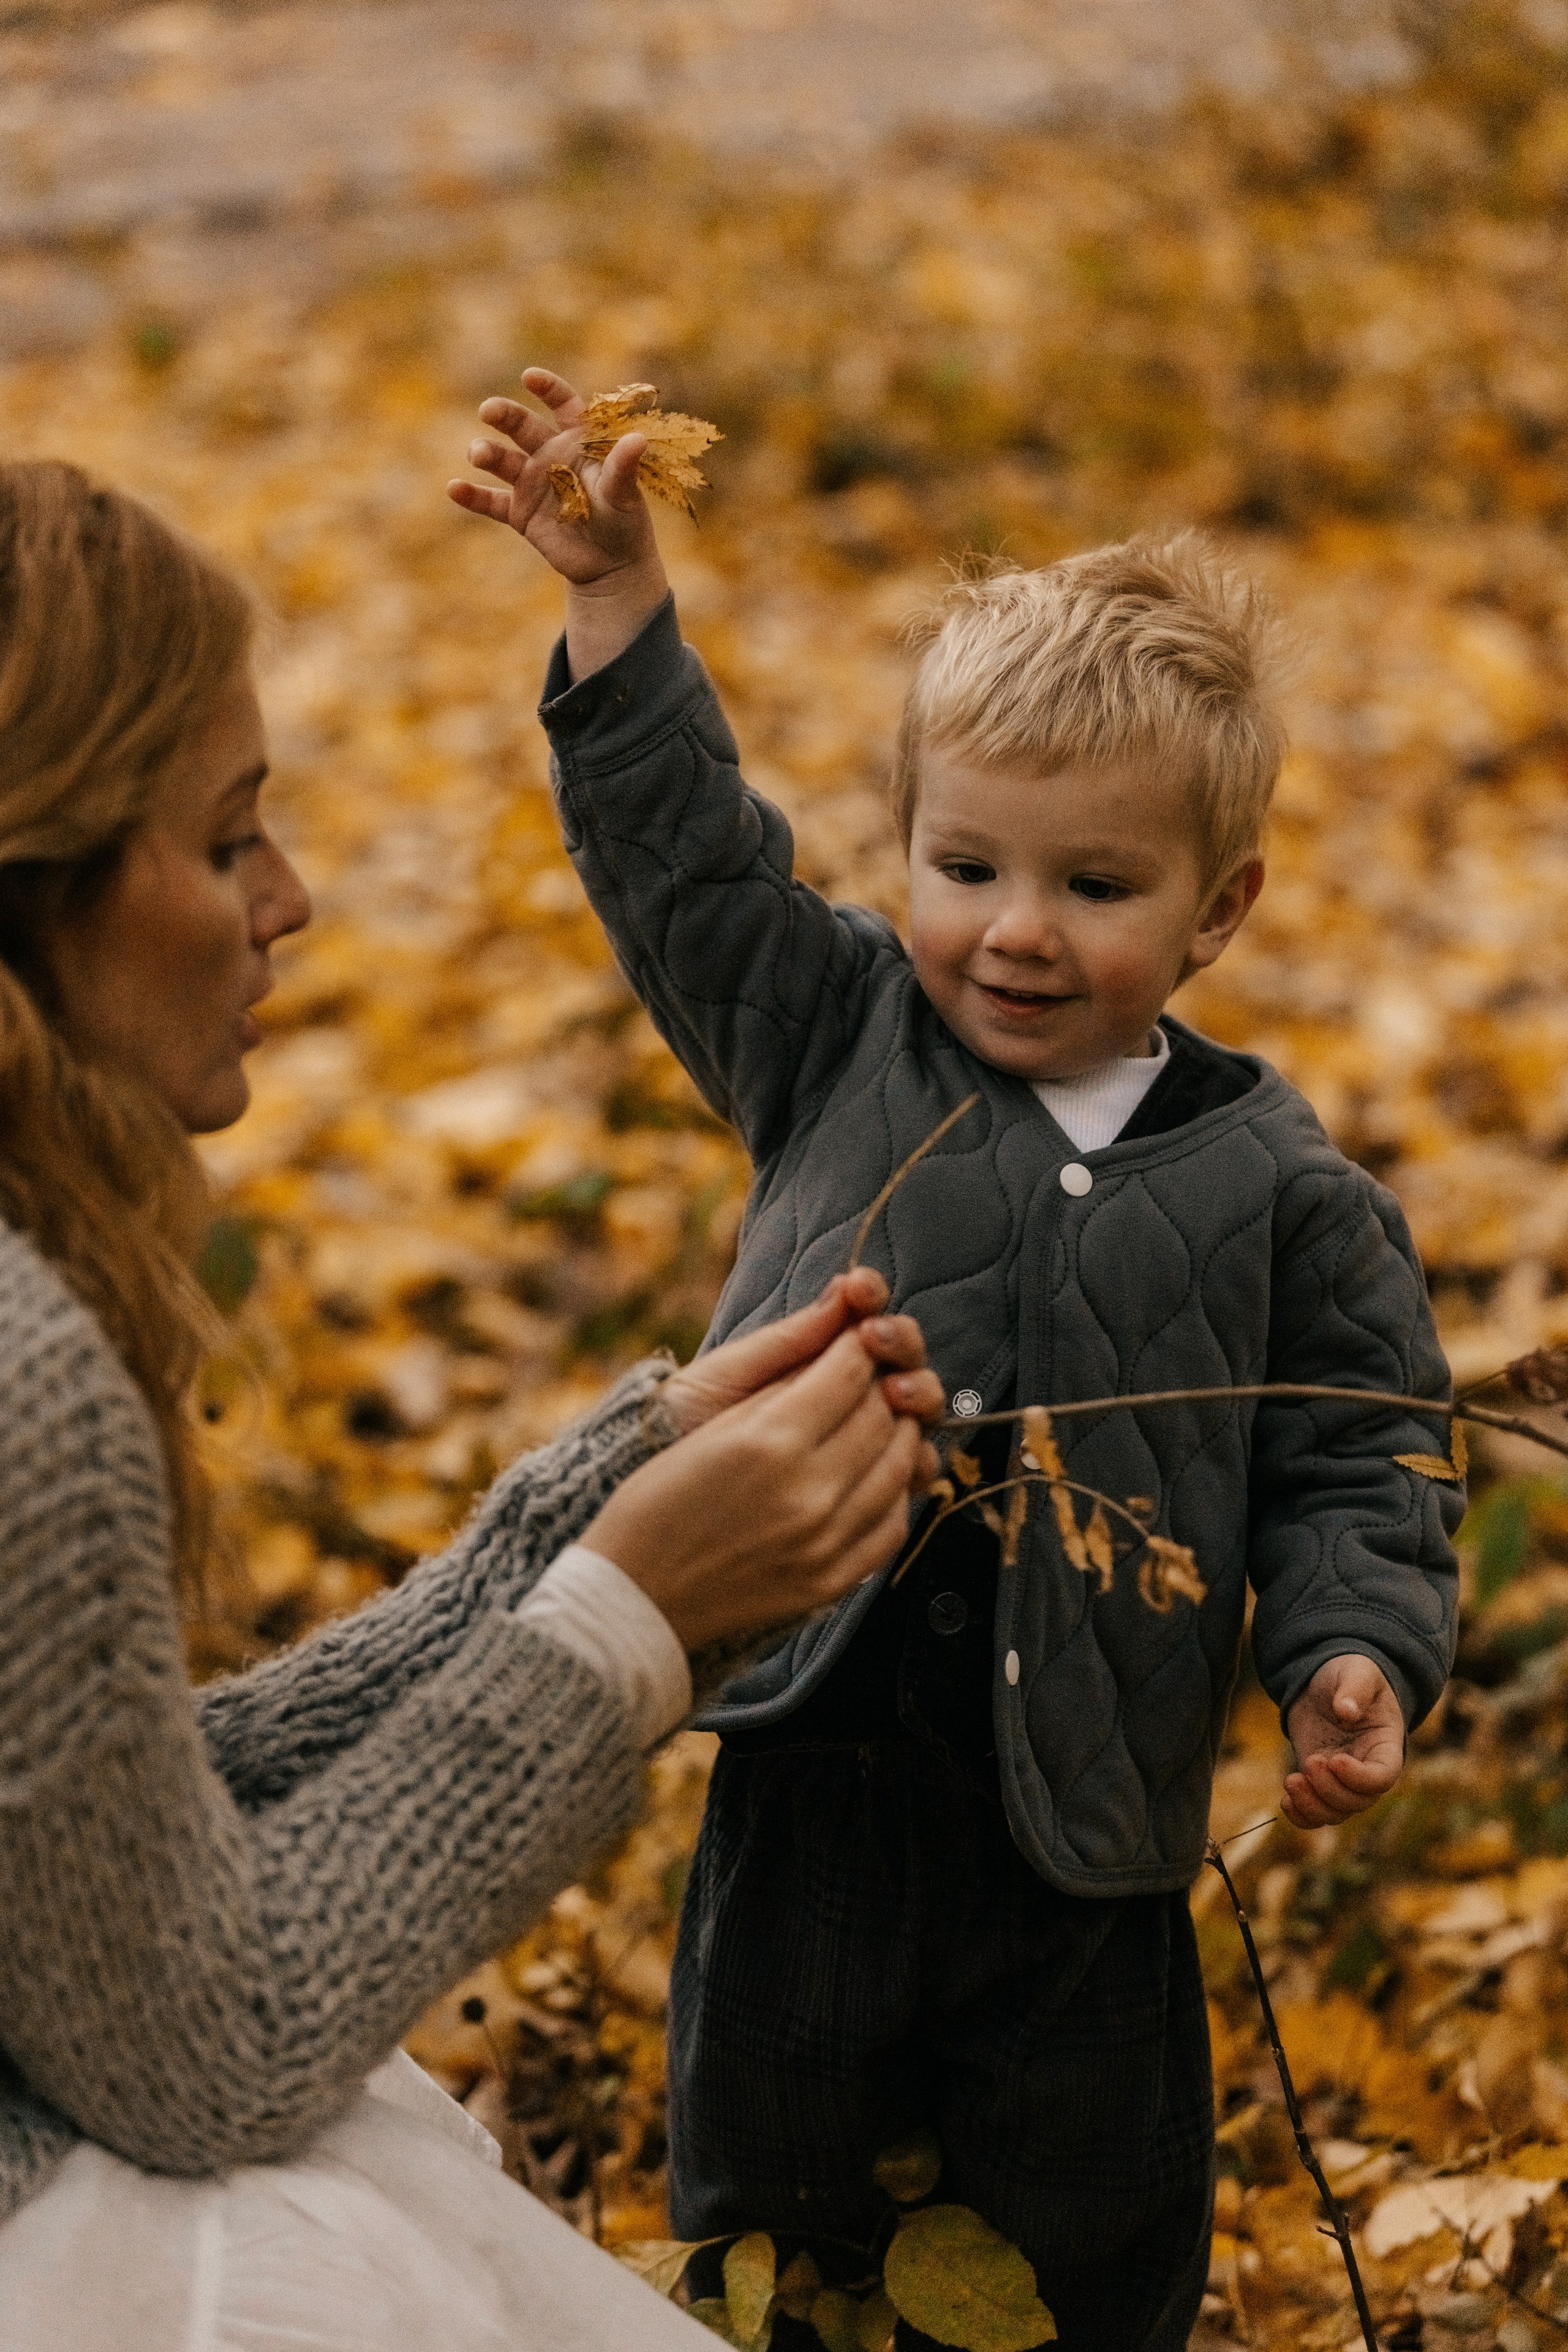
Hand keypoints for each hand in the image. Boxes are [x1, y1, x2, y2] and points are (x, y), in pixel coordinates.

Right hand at [446, 366, 669, 676]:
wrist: (610, 566)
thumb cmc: (624, 522)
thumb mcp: (624, 494)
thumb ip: (624, 467)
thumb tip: (638, 439)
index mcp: (578, 441)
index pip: (563, 405)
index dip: (548, 389)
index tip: (530, 378)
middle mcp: (550, 454)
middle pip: (522, 426)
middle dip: (505, 415)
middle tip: (489, 410)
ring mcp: (531, 482)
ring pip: (502, 460)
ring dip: (487, 453)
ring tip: (478, 454)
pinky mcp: (519, 512)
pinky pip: (491, 502)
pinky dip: (472, 496)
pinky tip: (454, 489)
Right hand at [581, 1318, 937, 1653]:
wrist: (636, 1600)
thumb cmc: (657, 1504)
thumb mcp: (709, 1429)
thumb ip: (778, 1387)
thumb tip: (833, 1351)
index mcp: (770, 1442)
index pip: (849, 1373)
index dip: (858, 1346)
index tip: (855, 1338)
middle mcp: (809, 1491)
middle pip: (881, 1416)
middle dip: (880, 1387)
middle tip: (868, 1377)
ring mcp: (827, 1542)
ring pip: (899, 1467)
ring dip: (896, 1434)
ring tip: (877, 1421)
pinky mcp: (833, 1580)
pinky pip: (893, 1524)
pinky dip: (893, 1492)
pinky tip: (874, 1477)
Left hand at [662, 1266, 942, 1471]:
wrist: (664, 1491)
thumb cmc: (691, 1421)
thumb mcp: (732, 1375)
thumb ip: (789, 1339)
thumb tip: (845, 1289)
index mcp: (818, 1356)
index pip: (867, 1316)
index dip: (873, 1297)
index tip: (860, 1291)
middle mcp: (851, 1393)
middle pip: (905, 1360)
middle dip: (902, 1342)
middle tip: (878, 1338)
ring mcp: (864, 1441)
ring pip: (918, 1410)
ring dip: (918, 1391)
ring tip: (893, 1391)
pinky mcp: (869, 1489)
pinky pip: (912, 1470)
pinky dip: (920, 1455)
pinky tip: (909, 1448)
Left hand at [1282, 1655, 1403, 1829]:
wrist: (1325, 1681)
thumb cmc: (1349, 1673)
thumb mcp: (1357, 1671)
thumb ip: (1355, 1688)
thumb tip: (1346, 1711)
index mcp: (1385, 1745)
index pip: (1383, 1777)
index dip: (1360, 1778)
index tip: (1335, 1759)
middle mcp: (1367, 1769)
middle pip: (1358, 1801)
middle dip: (1330, 1789)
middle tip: (1310, 1761)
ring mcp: (1343, 1780)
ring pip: (1336, 1813)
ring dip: (1313, 1806)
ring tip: (1292, 1781)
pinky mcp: (1319, 1782)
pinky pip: (1316, 1814)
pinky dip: (1301, 1816)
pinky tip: (1285, 1801)